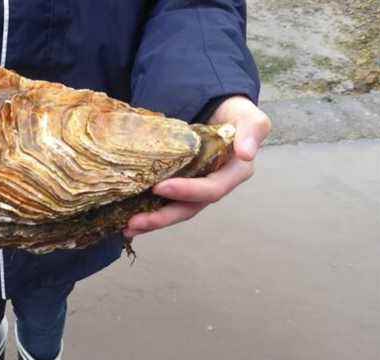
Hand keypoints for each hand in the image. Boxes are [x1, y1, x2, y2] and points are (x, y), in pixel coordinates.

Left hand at [123, 96, 271, 237]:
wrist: (220, 111)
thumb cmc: (235, 114)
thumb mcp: (249, 117)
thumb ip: (252, 130)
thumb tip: (247, 154)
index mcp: (233, 174)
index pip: (211, 189)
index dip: (187, 191)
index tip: (160, 187)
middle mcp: (215, 187)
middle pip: (189, 208)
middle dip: (162, 217)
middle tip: (135, 221)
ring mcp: (196, 190)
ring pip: (175, 211)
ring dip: (152, 222)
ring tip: (127, 228)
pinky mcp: (180, 189)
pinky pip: (164, 204)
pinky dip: (148, 214)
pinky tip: (127, 223)